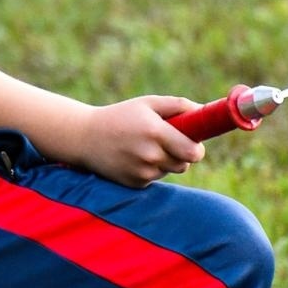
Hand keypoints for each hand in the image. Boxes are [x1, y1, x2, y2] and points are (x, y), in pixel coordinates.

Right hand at [72, 95, 205, 187]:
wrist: (85, 138)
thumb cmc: (121, 116)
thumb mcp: (148, 103)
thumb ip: (177, 105)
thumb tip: (202, 111)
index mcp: (155, 132)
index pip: (193, 152)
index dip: (197, 148)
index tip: (194, 142)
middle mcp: (150, 155)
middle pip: (185, 164)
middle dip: (183, 154)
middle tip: (169, 141)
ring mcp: (142, 172)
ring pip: (170, 170)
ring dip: (166, 161)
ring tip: (145, 146)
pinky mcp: (135, 184)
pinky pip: (155, 177)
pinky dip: (151, 169)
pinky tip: (134, 157)